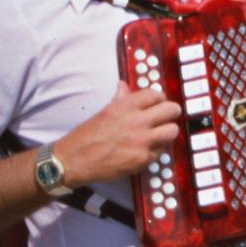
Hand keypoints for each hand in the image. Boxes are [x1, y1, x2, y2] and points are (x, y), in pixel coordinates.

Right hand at [54, 81, 180, 187]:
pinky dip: (156, 150)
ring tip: (159, 134)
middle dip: (171, 113)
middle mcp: (137, 121)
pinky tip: (146, 149)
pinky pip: (161, 151)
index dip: (160, 99)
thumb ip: (120, 98)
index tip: (158, 104)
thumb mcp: (104, 111)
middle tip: (165, 118)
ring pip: (172, 131)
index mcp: (126, 106)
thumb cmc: (86, 136)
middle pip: (172, 110)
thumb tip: (124, 86)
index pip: (157, 94)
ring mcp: (142, 141)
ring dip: (167, 132)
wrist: (73, 160)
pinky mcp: (143, 159)